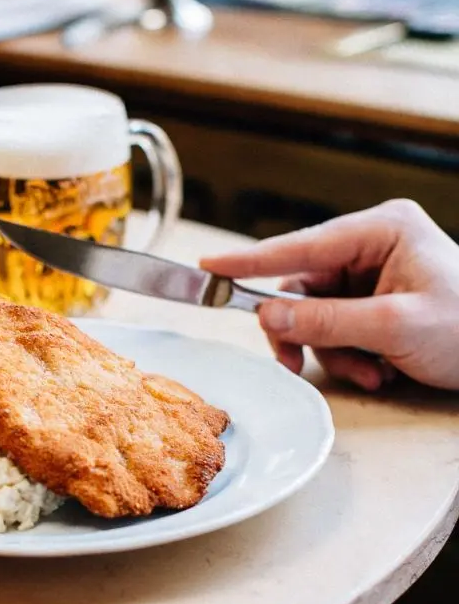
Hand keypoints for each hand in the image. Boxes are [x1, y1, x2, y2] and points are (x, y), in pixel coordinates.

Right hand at [201, 200, 458, 390]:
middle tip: (294, 364)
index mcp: (381, 231)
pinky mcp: (372, 301)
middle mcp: (371, 246)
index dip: (251, 260)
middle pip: (301, 287)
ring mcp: (370, 274)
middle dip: (305, 332)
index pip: (301, 246)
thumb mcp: (394, 326)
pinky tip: (378, 370)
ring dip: (331, 352)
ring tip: (370, 373)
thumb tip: (265, 315)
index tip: (209, 266)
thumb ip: (325, 320)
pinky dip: (346, 355)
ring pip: (314, 314)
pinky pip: (334, 328)